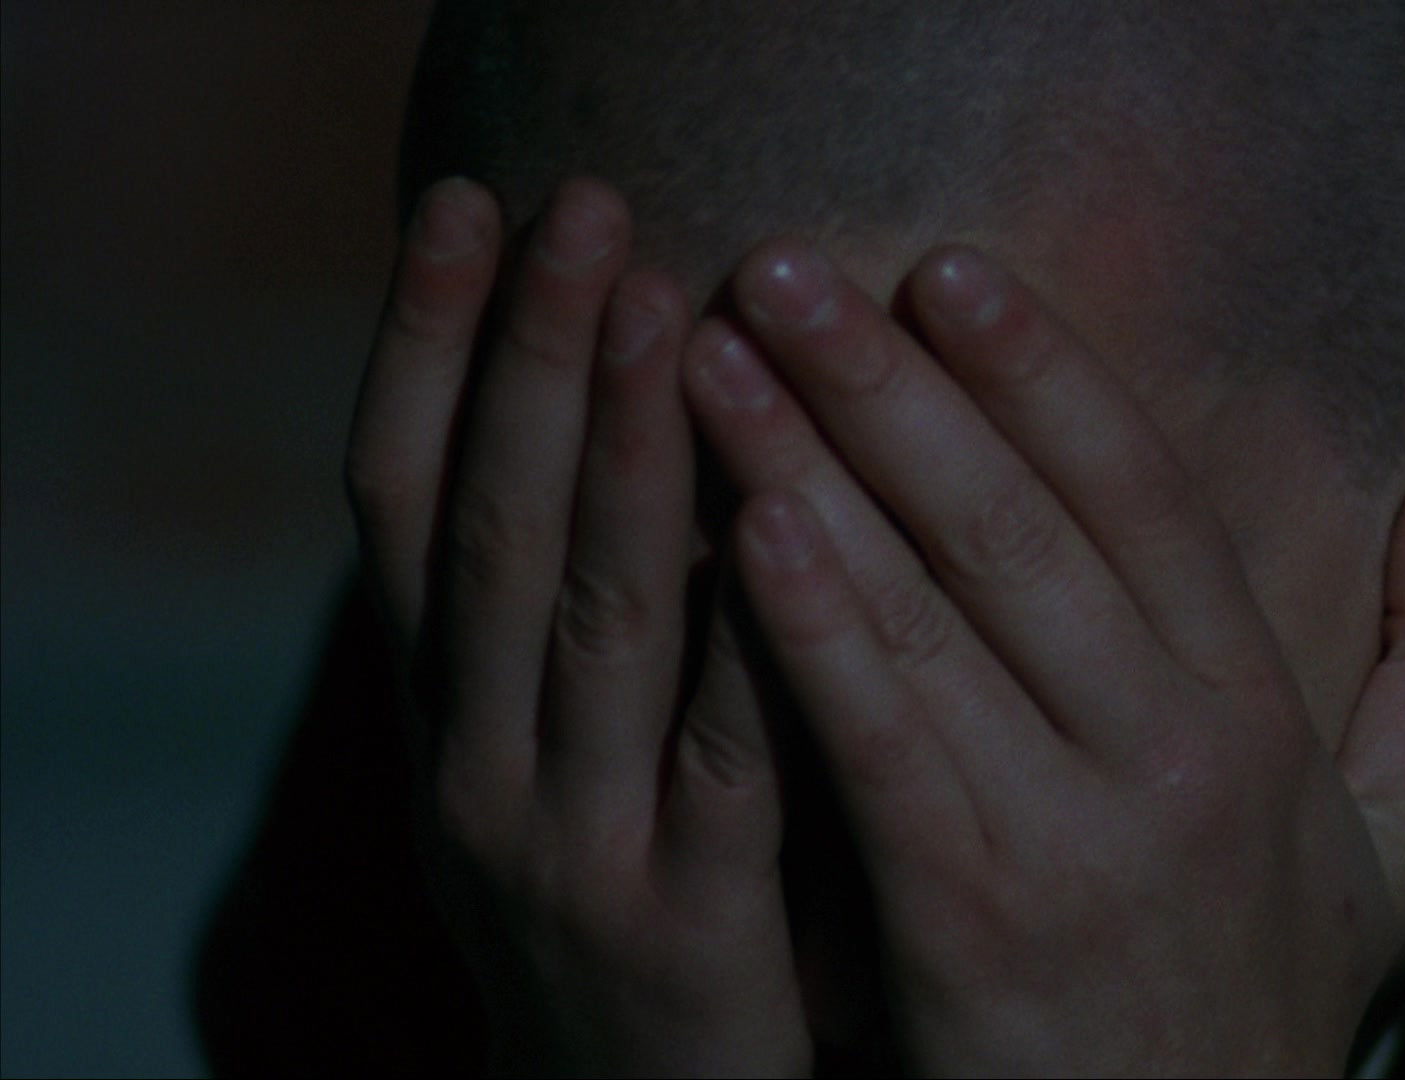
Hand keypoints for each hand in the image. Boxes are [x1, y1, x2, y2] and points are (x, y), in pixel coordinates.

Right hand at [345, 177, 808, 1075]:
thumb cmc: (597, 901)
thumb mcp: (529, 764)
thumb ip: (545, 622)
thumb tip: (604, 415)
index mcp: (437, 713)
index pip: (403, 501)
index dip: (424, 346)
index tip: (472, 205)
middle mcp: (474, 765)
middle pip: (494, 531)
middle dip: (537, 360)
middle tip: (586, 208)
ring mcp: (572, 845)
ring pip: (596, 620)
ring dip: (629, 458)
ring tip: (670, 312)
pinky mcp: (689, 920)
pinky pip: (723, 753)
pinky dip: (746, 631)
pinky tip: (780, 522)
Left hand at [684, 241, 1404, 1073]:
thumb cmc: (1261, 1001)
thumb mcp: (1398, 846)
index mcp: (1261, 716)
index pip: (1148, 499)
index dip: (1045, 374)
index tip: (949, 272)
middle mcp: (1178, 754)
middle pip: (1023, 527)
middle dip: (896, 384)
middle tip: (790, 269)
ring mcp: (1074, 836)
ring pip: (937, 613)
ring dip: (817, 469)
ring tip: (721, 359)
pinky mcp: (970, 921)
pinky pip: (882, 744)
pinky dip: (813, 628)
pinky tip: (747, 524)